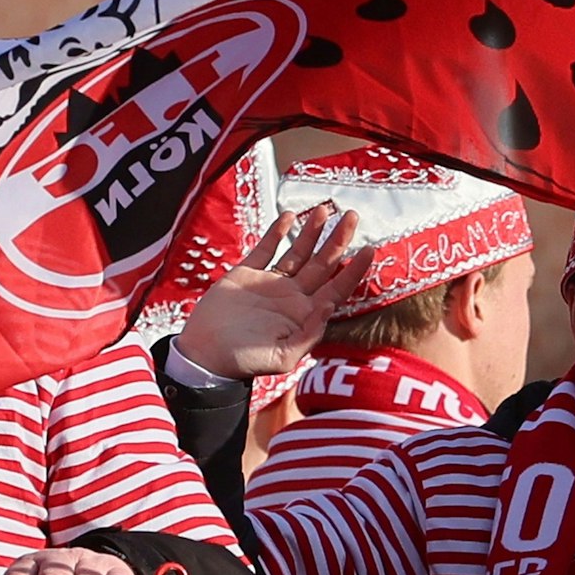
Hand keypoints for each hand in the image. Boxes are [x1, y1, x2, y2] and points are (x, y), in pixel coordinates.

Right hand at [173, 203, 374, 379]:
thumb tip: (328, 307)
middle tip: (352, 217)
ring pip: (297, 252)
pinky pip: (265, 249)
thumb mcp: (282, 358)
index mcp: (304, 315)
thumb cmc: (243, 363)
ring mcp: (270, 283)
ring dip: (311, 232)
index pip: (337, 289)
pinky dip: (277, 233)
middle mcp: (291, 297)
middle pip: (322, 264)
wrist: (204, 357)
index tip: (370, 250)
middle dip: (338, 240)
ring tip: (325, 210)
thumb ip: (308, 335)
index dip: (354, 270)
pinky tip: (289, 217)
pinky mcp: (245, 274)